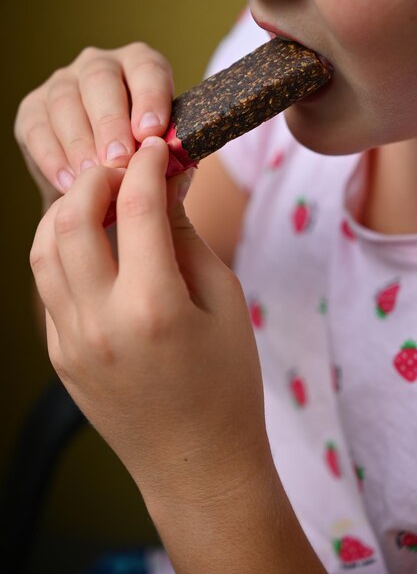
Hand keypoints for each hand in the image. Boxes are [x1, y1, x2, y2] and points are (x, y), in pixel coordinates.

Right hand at [15, 43, 173, 206]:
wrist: (97, 182)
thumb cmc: (139, 164)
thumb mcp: (160, 158)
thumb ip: (169, 160)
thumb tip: (172, 171)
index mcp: (140, 67)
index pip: (147, 69)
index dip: (150, 98)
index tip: (151, 132)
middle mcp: (99, 66)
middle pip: (100, 81)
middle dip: (110, 122)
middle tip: (119, 159)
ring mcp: (63, 84)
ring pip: (66, 103)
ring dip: (80, 143)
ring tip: (93, 176)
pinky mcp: (33, 109)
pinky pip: (38, 129)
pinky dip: (52, 159)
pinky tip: (69, 183)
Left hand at [30, 136, 268, 502]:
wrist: (198, 463)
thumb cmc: (228, 384)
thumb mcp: (224, 302)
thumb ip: (187, 238)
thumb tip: (167, 186)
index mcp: (154, 307)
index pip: (137, 206)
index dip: (148, 165)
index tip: (158, 149)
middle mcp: (100, 322)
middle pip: (71, 218)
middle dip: (96, 177)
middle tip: (124, 169)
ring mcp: (70, 342)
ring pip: (45, 249)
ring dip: (69, 211)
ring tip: (102, 202)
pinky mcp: (60, 355)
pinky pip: (50, 286)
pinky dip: (66, 252)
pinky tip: (96, 249)